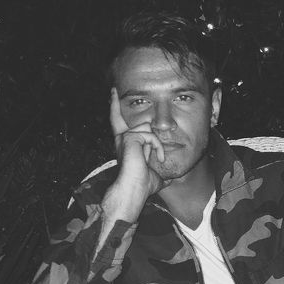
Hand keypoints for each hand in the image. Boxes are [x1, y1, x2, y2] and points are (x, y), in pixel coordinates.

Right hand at [101, 88, 169, 220]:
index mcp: (126, 144)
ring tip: (158, 158)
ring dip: (157, 144)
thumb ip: (159, 170)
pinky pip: (150, 135)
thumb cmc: (142, 185)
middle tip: (136, 132)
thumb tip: (169, 179)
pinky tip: (158, 158)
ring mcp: (125, 138)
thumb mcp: (154, 175)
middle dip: (140, 127)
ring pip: (148, 128)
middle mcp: (122, 139)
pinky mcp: (130, 138)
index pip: (118, 121)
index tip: (113, 92)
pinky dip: (158, 147)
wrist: (133, 191)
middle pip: (135, 120)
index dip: (115, 106)